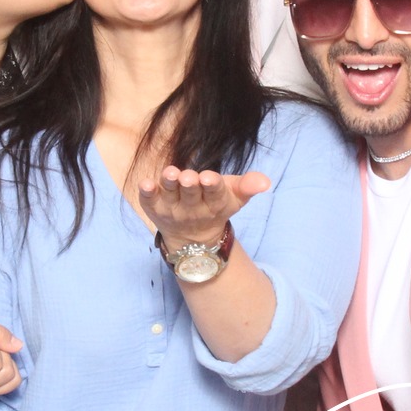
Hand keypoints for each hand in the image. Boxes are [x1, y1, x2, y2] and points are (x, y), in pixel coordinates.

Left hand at [138, 167, 270, 250]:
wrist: (193, 237)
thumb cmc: (215, 205)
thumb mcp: (235, 196)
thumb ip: (248, 186)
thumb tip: (266, 182)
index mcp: (214, 203)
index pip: (215, 193)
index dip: (212, 186)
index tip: (210, 178)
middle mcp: (192, 207)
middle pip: (191, 194)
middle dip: (190, 185)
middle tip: (189, 177)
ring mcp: (171, 208)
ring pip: (169, 194)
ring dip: (169, 183)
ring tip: (170, 173)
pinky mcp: (154, 207)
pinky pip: (148, 200)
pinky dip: (146, 193)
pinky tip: (145, 183)